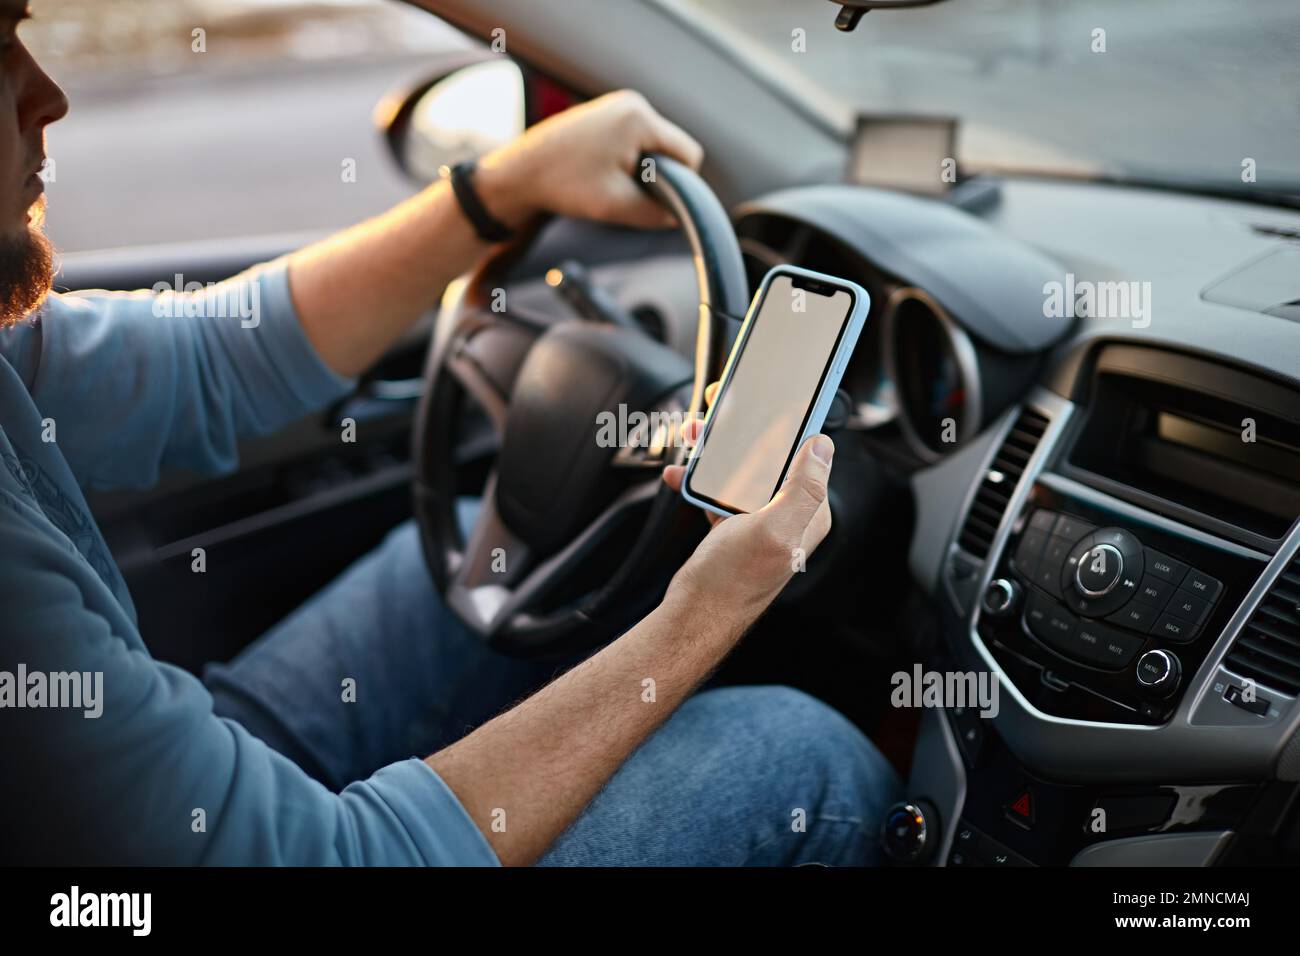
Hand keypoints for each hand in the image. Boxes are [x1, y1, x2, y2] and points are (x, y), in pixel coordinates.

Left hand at [475, 90, 703, 230]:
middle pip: (670, 148)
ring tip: (607, 183)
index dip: (681, 184)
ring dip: (639, 169)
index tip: (652, 200)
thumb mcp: (617, 207)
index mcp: (640, 118)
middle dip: (657, 175)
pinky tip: (600, 173)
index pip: (688, 153)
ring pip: (652, 146)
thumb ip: (656, 213)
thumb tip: (677, 216)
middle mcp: (632, 102)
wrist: (519, 173)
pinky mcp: (604, 114)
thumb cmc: (564, 185)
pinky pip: (633, 141)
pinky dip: (625, 161)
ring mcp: (617, 105)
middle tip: (623, 193)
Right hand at [661, 383, 834, 620]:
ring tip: (694, 435)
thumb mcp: (773, 530)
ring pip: (741, 470)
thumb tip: (823, 445)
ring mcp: (760, 522)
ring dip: (716, 450)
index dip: (786, 423)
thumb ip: (802, 488)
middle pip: (770, 457)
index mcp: (808, 513)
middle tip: (718, 409)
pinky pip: (719, 491)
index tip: (769, 398)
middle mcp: (788, 516)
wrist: (695, 617)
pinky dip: (699, 479)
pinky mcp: (734, 528)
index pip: (805, 454)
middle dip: (744, 431)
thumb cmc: (732, 581)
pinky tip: (680, 473)